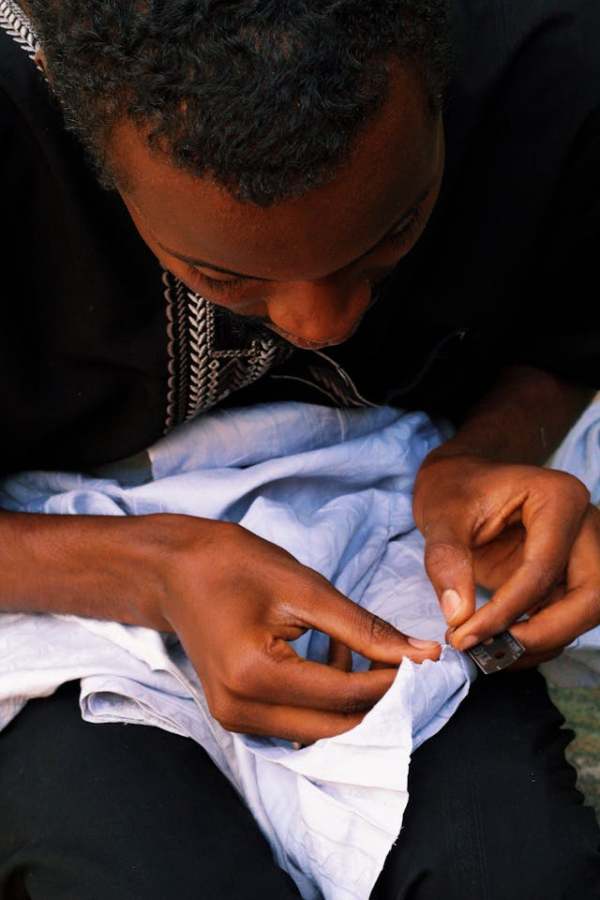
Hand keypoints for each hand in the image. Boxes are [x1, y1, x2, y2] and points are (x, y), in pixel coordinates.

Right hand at [154, 516, 439, 743]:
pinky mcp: (234, 717)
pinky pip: (297, 722)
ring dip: (348, 697)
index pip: (345, 696)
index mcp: (254, 675)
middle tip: (391, 651)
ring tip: (344, 643)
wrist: (174, 571)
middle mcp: (240, 711)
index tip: (423, 657)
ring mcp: (233, 720)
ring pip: (320, 729)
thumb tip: (422, 655)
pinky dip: (323, 697)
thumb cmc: (234, 566)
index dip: (392, 679)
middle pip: (336, 725)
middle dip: (373, 694)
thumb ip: (365, 628)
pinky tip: (322, 655)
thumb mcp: (305, 588)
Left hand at [412, 452, 593, 666]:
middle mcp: (583, 526)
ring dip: (540, 643)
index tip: (465, 635)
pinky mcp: (568, 577)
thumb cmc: (453, 489)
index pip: (543, 567)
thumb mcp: (440, 515)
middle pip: (589, 596)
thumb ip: (446, 560)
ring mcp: (581, 553)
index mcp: (558, 499)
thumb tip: (459, 615)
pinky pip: (565, 618)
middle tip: (490, 653)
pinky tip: (496, 647)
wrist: (458, 484)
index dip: (507, 609)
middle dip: (542, 634)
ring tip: (486, 654)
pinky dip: (536, 640)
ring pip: (584, 613)